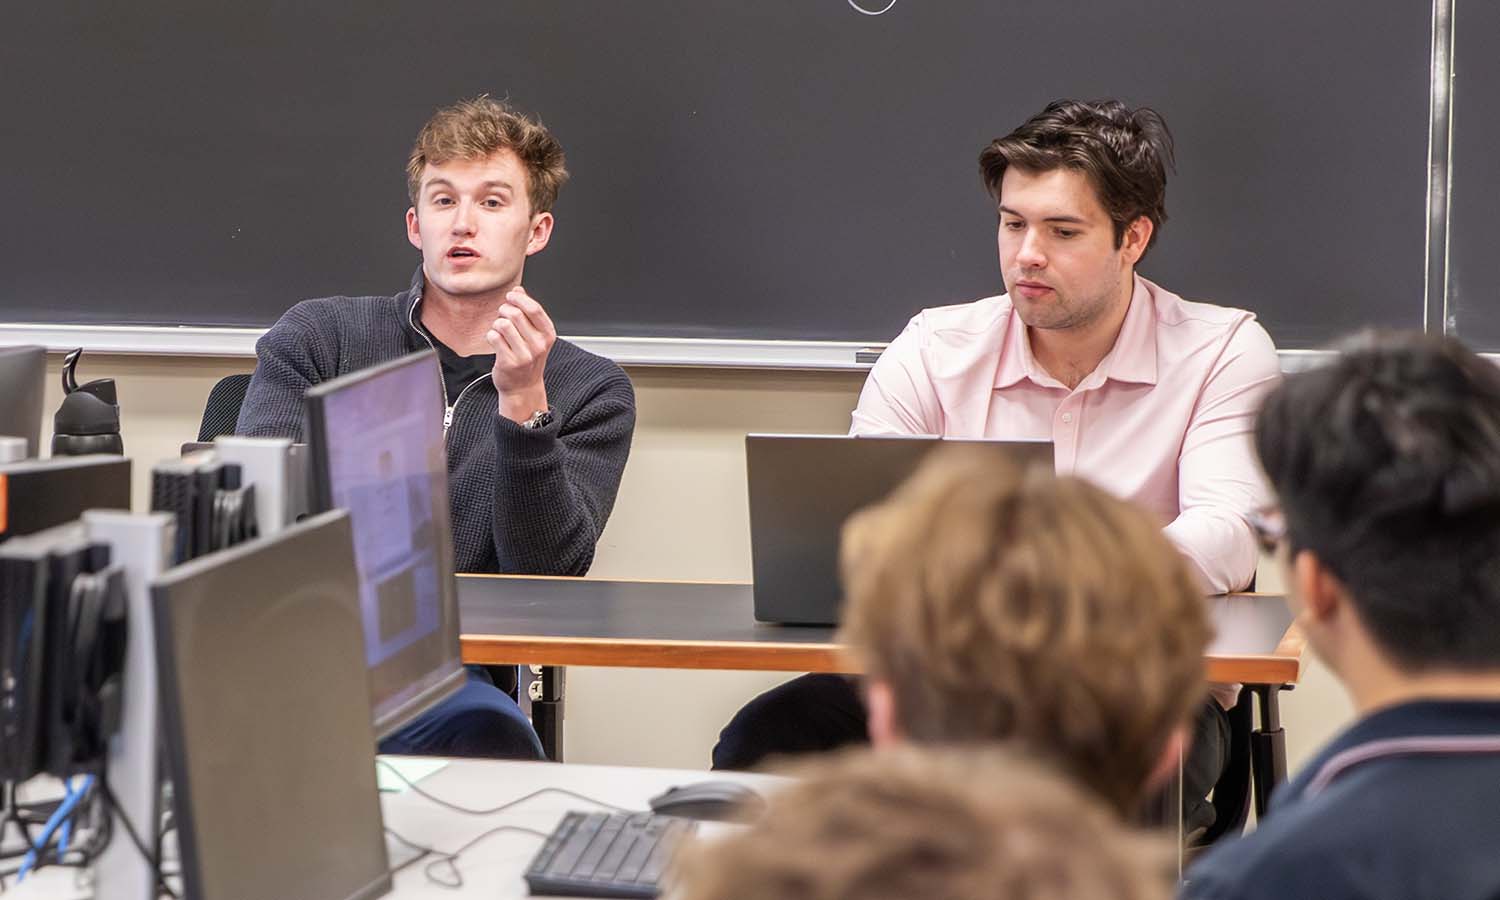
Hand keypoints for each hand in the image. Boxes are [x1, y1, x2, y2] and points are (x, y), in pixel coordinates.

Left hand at [486, 286, 553, 424]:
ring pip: (502, 324)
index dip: (519, 298)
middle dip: (504, 310)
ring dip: (497, 323)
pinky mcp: (508, 362)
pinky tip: (496, 342)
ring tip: (500, 331)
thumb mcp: (535, 335)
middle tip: (502, 316)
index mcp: (548, 335)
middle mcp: (539, 345)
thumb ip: (528, 311)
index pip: (534, 309)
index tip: (510, 296)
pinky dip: (491, 335)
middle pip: (515, 313)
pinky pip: (493, 337)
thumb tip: (519, 289)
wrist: (523, 387)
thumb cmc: (528, 358)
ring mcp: (524, 355)